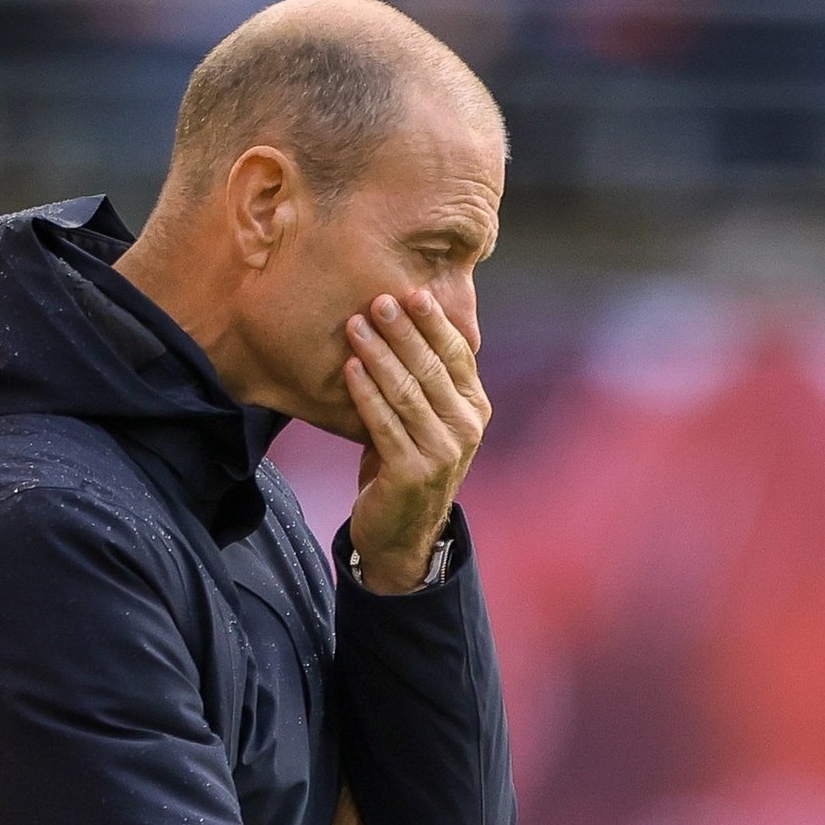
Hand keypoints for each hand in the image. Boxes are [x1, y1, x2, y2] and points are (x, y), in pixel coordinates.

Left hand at [343, 289, 491, 593]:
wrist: (400, 532)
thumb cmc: (407, 462)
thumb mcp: (428, 419)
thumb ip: (426, 380)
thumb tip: (404, 317)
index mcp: (474, 408)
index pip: (457, 354)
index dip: (434, 322)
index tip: (411, 292)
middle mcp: (466, 428)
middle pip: (431, 368)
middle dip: (403, 331)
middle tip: (377, 300)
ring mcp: (442, 452)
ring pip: (406, 392)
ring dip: (379, 354)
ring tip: (355, 326)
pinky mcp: (412, 472)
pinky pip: (384, 423)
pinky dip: (365, 393)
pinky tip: (350, 368)